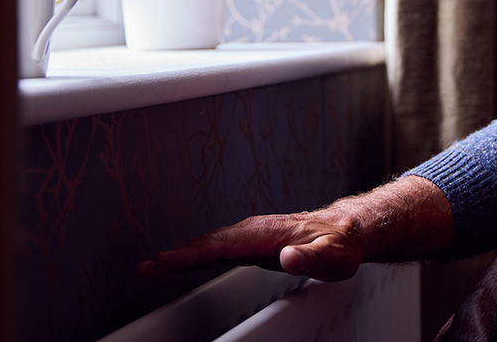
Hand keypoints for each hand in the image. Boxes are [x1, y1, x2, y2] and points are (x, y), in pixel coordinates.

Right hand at [136, 175, 453, 280]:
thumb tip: (287, 257)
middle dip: (176, 254)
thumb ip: (309, 258)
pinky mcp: (254, 241)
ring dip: (182, 253)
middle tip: (145, 267)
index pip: (222, 246)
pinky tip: (184, 261)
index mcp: (269, 235)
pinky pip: (219, 245)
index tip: (163, 262)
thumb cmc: (342, 245)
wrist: (351, 230)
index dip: (191, 255)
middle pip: (209, 242)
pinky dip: (197, 252)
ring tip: (155, 265)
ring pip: (212, 242)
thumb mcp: (333, 257)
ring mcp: (254, 234)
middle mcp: (257, 230)